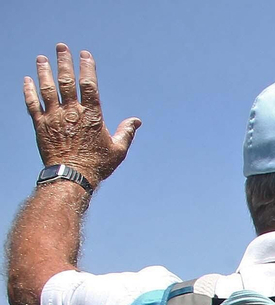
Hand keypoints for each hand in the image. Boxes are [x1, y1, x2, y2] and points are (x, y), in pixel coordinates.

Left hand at [22, 44, 138, 186]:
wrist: (71, 176)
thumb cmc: (97, 165)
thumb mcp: (118, 149)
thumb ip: (126, 132)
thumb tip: (137, 121)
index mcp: (91, 115)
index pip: (89, 84)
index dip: (86, 67)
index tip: (84, 54)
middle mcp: (71, 112)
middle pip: (66, 81)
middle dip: (63, 62)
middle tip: (61, 47)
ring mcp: (54, 117)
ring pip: (47, 88)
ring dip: (43, 71)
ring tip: (41, 58)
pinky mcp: (40, 125)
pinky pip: (32, 104)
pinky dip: (28, 91)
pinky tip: (26, 80)